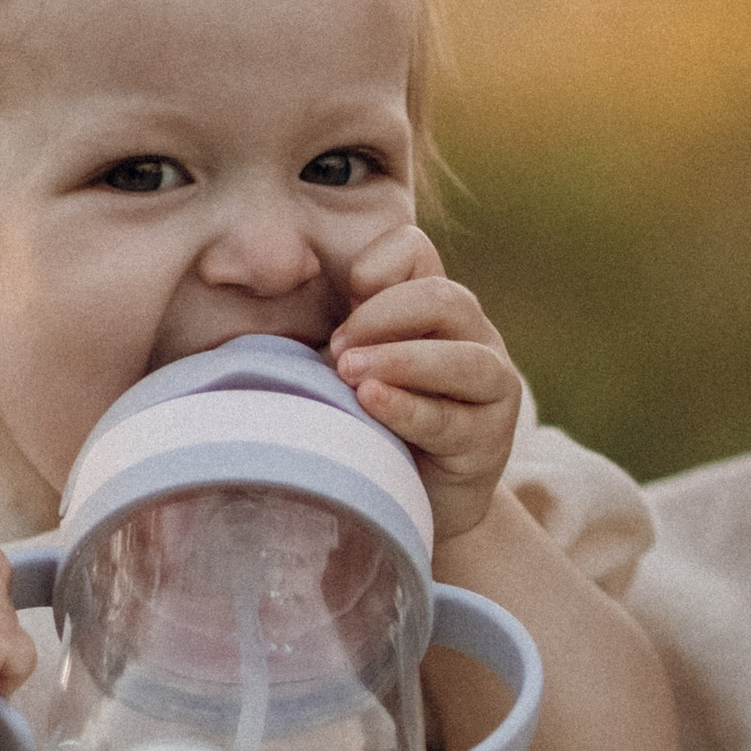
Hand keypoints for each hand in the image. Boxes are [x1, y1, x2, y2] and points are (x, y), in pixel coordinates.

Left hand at [330, 226, 522, 548]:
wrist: (411, 498)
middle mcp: (474, 335)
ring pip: (463, 358)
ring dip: (399, 360)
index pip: (416, 251)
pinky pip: (450, 419)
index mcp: (435, 305)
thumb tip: (258, 294)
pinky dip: (407, 408)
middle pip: (444, 298)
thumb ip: (337, 332)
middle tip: (336, 351)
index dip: (378, 265)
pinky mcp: (489, 438)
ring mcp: (493, 386)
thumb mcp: (349, 366)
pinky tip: (371, 402)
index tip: (344, 299)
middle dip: (383, 318)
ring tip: (349, 373)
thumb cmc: (372, 421)